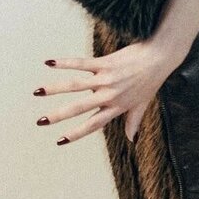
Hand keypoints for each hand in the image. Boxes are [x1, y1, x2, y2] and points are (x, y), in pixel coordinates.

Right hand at [34, 39, 176, 144]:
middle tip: (40, 121)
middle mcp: (110, 95)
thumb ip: (133, 121)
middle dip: (58, 115)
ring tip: (37, 92)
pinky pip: (82, 64)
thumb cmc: (151, 80)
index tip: (59, 141)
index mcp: (117, 107)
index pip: (93, 124)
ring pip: (76, 86)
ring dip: (55, 89)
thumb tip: (132, 139)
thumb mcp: (143, 104)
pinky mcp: (106, 63)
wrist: (161, 57)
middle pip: (80, 108)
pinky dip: (65, 63)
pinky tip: (49, 63)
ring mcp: (107, 79)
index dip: (76, 133)